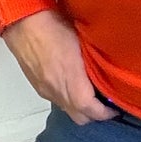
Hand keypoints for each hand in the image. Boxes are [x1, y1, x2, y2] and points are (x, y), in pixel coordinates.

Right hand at [3, 9, 112, 125]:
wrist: (24, 24)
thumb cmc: (56, 29)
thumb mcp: (83, 45)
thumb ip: (95, 65)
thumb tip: (108, 74)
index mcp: (72, 84)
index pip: (92, 111)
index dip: (106, 114)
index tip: (115, 109)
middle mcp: (58, 92)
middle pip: (80, 117)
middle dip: (94, 115)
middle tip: (105, 105)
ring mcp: (46, 90)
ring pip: (67, 109)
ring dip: (80, 107)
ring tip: (90, 95)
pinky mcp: (38, 85)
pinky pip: (56, 100)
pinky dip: (67, 99)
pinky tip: (72, 86)